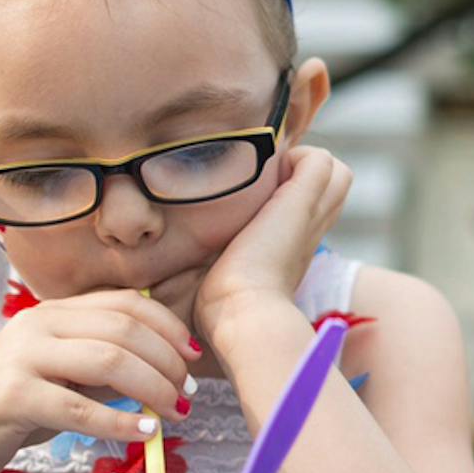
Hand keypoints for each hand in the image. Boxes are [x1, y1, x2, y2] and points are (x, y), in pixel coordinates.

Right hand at [0, 290, 196, 472]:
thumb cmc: (13, 408)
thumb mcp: (63, 375)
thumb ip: (104, 364)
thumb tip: (168, 371)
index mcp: (53, 311)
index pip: (125, 303)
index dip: (167, 326)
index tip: (193, 355)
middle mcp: (37, 324)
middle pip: (124, 330)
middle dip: (167, 361)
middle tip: (187, 392)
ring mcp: (22, 357)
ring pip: (108, 361)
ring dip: (153, 388)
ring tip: (174, 411)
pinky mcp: (11, 396)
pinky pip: (80, 407)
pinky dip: (121, 422)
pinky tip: (144, 433)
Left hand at [191, 144, 351, 345]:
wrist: (240, 317)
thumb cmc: (214, 315)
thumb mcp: (200, 282)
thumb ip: (186, 267)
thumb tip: (141, 262)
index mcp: (290, 250)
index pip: (312, 208)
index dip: (292, 194)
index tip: (259, 198)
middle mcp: (308, 231)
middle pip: (332, 183)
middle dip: (302, 173)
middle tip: (267, 177)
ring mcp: (309, 215)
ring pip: (332, 171)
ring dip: (303, 164)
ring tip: (268, 172)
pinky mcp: (301, 201)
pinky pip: (316, 159)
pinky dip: (296, 155)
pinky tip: (266, 167)